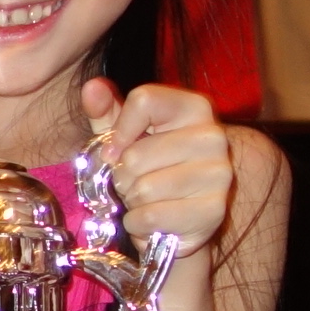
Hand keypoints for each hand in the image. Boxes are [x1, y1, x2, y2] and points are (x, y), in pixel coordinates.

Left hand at [80, 79, 234, 254]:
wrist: (182, 216)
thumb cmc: (151, 167)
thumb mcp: (125, 134)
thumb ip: (106, 109)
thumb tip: (92, 87)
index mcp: (194, 107)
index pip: (144, 100)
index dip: (118, 130)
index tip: (114, 150)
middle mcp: (212, 136)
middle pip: (136, 154)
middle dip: (122, 175)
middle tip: (135, 181)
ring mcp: (218, 174)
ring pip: (144, 189)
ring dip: (132, 200)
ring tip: (145, 198)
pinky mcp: (214, 210)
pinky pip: (153, 217)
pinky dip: (139, 223)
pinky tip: (150, 219)